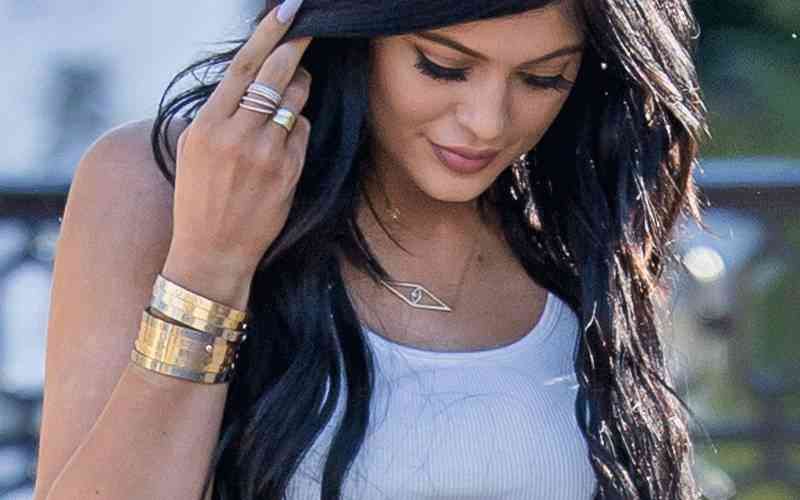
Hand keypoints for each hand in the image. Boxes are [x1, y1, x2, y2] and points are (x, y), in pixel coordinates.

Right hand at [168, 1, 312, 277]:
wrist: (211, 253)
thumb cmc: (200, 200)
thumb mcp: (195, 150)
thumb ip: (221, 113)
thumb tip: (253, 78)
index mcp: (206, 126)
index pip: (243, 67)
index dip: (268, 34)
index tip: (287, 11)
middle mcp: (237, 136)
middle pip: (276, 75)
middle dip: (296, 47)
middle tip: (309, 29)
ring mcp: (266, 154)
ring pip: (296, 101)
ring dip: (299, 90)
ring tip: (287, 100)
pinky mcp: (289, 172)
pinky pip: (303, 132)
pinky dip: (299, 129)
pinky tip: (284, 145)